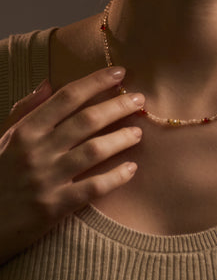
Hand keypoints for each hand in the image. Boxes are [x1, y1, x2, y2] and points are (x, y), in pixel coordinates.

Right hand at [0, 66, 144, 265]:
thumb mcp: (4, 138)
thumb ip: (26, 110)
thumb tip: (49, 83)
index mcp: (26, 131)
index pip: (67, 97)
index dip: (97, 82)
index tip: (120, 73)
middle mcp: (38, 150)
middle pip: (87, 120)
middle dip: (118, 106)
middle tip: (139, 100)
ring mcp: (47, 179)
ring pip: (94, 150)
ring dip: (121, 138)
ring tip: (138, 132)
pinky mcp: (54, 207)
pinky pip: (93, 188)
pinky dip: (115, 177)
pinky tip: (132, 169)